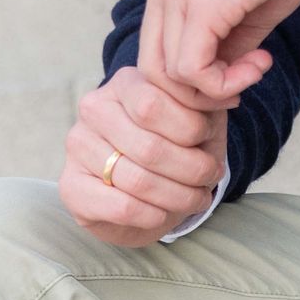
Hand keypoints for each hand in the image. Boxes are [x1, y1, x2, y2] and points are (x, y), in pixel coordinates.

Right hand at [58, 65, 229, 249]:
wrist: (147, 188)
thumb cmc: (177, 145)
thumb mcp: (198, 118)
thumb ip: (208, 104)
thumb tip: (229, 97)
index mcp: (124, 83)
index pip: (153, 104)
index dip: (191, 128)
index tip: (208, 138)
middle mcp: (93, 109)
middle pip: (150, 147)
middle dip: (192, 169)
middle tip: (210, 177)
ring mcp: (77, 146)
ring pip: (138, 180)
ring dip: (179, 196)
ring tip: (197, 197)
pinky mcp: (70, 186)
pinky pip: (121, 207)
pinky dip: (153, 215)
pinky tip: (164, 213)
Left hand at [139, 0, 299, 104]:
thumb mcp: (247, 10)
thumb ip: (224, 45)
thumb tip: (215, 84)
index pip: (156, 53)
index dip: (193, 83)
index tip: (238, 79)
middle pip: (154, 70)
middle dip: (199, 95)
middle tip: (243, 87)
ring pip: (171, 74)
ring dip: (217, 89)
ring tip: (257, 68)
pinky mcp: (203, 1)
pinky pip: (193, 69)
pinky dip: (225, 83)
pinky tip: (260, 64)